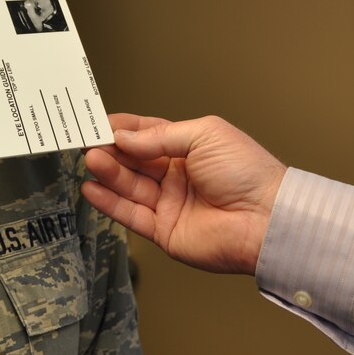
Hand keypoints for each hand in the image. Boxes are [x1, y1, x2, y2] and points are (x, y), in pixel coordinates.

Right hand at [82, 114, 285, 275]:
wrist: (264, 218)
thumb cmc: (247, 172)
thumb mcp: (203, 135)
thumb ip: (159, 136)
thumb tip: (125, 137)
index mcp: (190, 149)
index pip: (148, 135)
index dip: (123, 129)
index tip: (99, 123)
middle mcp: (178, 176)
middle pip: (134, 161)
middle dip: (111, 150)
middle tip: (89, 142)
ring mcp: (170, 204)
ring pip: (129, 186)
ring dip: (108, 172)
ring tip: (91, 160)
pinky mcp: (165, 231)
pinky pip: (130, 215)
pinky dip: (109, 202)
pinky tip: (92, 188)